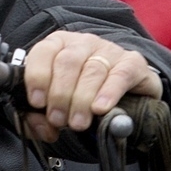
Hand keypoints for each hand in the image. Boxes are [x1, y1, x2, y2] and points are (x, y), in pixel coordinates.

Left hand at [21, 31, 161, 142]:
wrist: (130, 95)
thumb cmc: (84, 97)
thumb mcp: (58, 105)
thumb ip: (41, 117)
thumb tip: (41, 127)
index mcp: (59, 45)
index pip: (44, 51)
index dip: (38, 76)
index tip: (37, 102)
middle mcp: (83, 43)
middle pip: (67, 62)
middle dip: (60, 94)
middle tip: (58, 119)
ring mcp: (109, 50)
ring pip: (92, 70)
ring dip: (81, 99)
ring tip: (77, 123)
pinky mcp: (133, 62)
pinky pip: (119, 75)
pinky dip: (108, 93)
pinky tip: (100, 108)